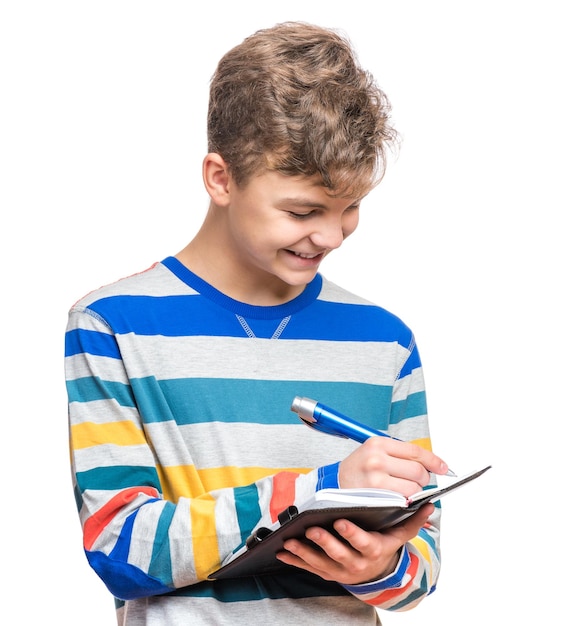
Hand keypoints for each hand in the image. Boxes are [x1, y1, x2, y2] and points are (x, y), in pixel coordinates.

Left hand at [276, 503, 433, 584]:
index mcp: (373, 549)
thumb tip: (430, 504)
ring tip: (290, 540)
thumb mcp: (400, 534)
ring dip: (304, 552)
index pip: (363, 542)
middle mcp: (357, 562)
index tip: (340, 522)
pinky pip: (309, 568)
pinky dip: (295, 560)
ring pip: (320, 562)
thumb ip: (413, 519)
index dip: (351, 534)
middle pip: (339, 553)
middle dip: (324, 542)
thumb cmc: (384, 544)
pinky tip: (283, 551)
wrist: (378, 573)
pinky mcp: (326, 572)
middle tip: (311, 529)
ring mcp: (340, 570)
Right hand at [339, 436, 449, 497]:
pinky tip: (399, 498)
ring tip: (403, 490)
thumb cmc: (358, 467)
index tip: (442, 467)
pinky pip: (404, 501)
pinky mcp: (376, 497)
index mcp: (378, 443)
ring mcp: (375, 478)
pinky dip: (406, 501)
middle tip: (416, 481)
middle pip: (418, 471)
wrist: (335, 482)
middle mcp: (376, 459)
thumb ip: (400, 454)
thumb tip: (432, 463)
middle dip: (423, 479)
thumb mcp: (375, 451)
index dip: (433, 461)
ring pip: (413, 488)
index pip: (415, 451)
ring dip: (414, 492)